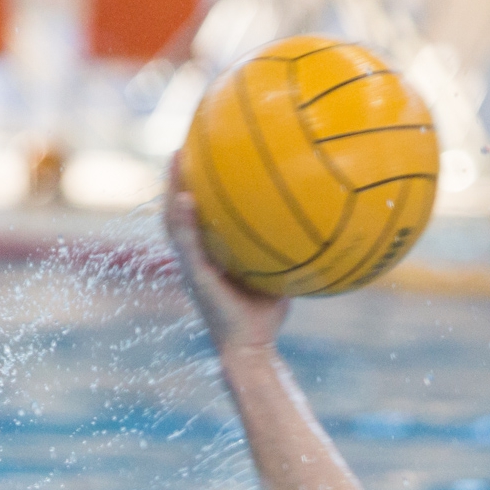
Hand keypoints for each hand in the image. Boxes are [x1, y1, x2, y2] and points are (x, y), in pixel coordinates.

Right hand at [164, 153, 289, 352]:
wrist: (250, 346)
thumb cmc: (265, 314)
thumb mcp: (278, 273)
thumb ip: (285, 248)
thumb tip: (317, 222)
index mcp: (209, 252)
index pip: (198, 211)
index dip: (195, 183)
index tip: (201, 150)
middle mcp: (195, 255)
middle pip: (179, 208)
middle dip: (177, 176)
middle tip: (183, 143)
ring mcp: (191, 265)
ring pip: (173, 220)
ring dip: (172, 188)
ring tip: (175, 158)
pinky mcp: (194, 277)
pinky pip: (186, 244)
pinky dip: (184, 220)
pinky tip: (187, 199)